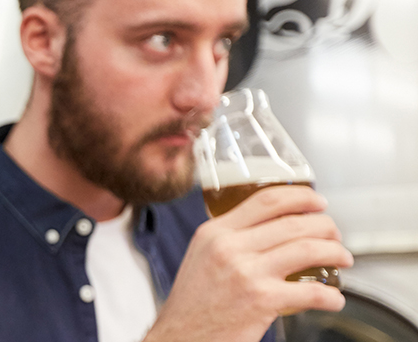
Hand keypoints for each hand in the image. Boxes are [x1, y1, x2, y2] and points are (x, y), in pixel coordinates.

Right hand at [143, 186, 353, 341]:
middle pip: (294, 222)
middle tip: (334, 235)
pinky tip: (333, 299)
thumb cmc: (193, 302)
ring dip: (336, 253)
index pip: (266, 200)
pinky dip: (332, 297)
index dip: (301, 196)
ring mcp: (246, 273)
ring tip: (342, 259)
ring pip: (308, 249)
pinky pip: (311, 293)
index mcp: (215, 232)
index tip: (317, 202)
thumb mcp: (202, 255)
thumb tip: (271, 226)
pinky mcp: (261, 301)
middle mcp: (230, 248)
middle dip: (326, 226)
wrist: (180, 336)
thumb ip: (229, 238)